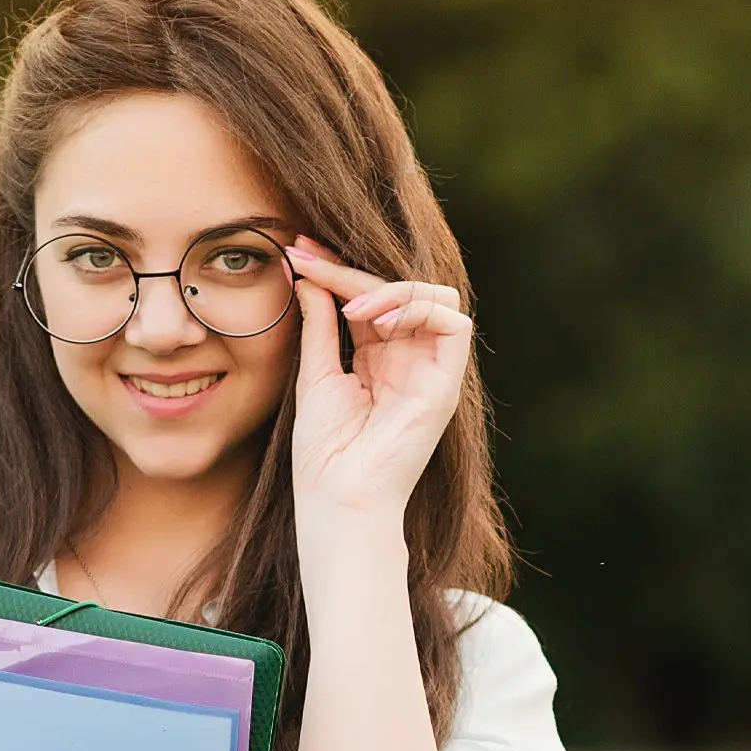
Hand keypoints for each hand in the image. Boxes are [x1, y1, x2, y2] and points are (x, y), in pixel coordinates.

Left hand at [283, 235, 472, 516]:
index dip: (334, 271)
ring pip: (433, 296)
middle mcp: (409, 359)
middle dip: (351, 268)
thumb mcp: (315, 375)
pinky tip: (377, 322)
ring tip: (350, 305)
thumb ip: (318, 325)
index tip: (295, 252)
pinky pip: (454, 324)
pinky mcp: (446, 384)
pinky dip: (418, 311)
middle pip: (397, 289)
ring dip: (389, 288)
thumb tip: (307, 276)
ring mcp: (430, 370)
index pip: (365, 298)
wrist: (337, 498)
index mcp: (377, 358)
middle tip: (307, 258)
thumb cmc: (324, 452)